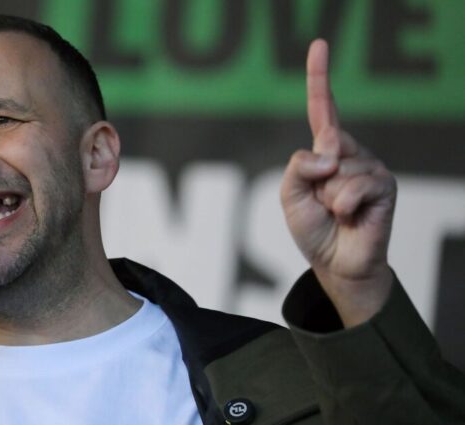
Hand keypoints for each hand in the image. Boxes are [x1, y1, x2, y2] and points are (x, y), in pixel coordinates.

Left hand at [280, 40, 396, 327]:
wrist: (336, 262)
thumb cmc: (313, 228)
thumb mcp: (289, 195)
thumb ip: (298, 167)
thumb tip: (330, 152)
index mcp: (325, 150)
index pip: (322, 108)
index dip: (319, 78)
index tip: (319, 45)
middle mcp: (349, 152)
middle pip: (322, 147)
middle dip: (312, 181)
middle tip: (323, 204)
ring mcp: (369, 166)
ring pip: (336, 170)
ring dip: (328, 198)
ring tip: (338, 212)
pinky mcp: (384, 184)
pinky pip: (352, 185)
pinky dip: (343, 206)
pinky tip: (351, 217)